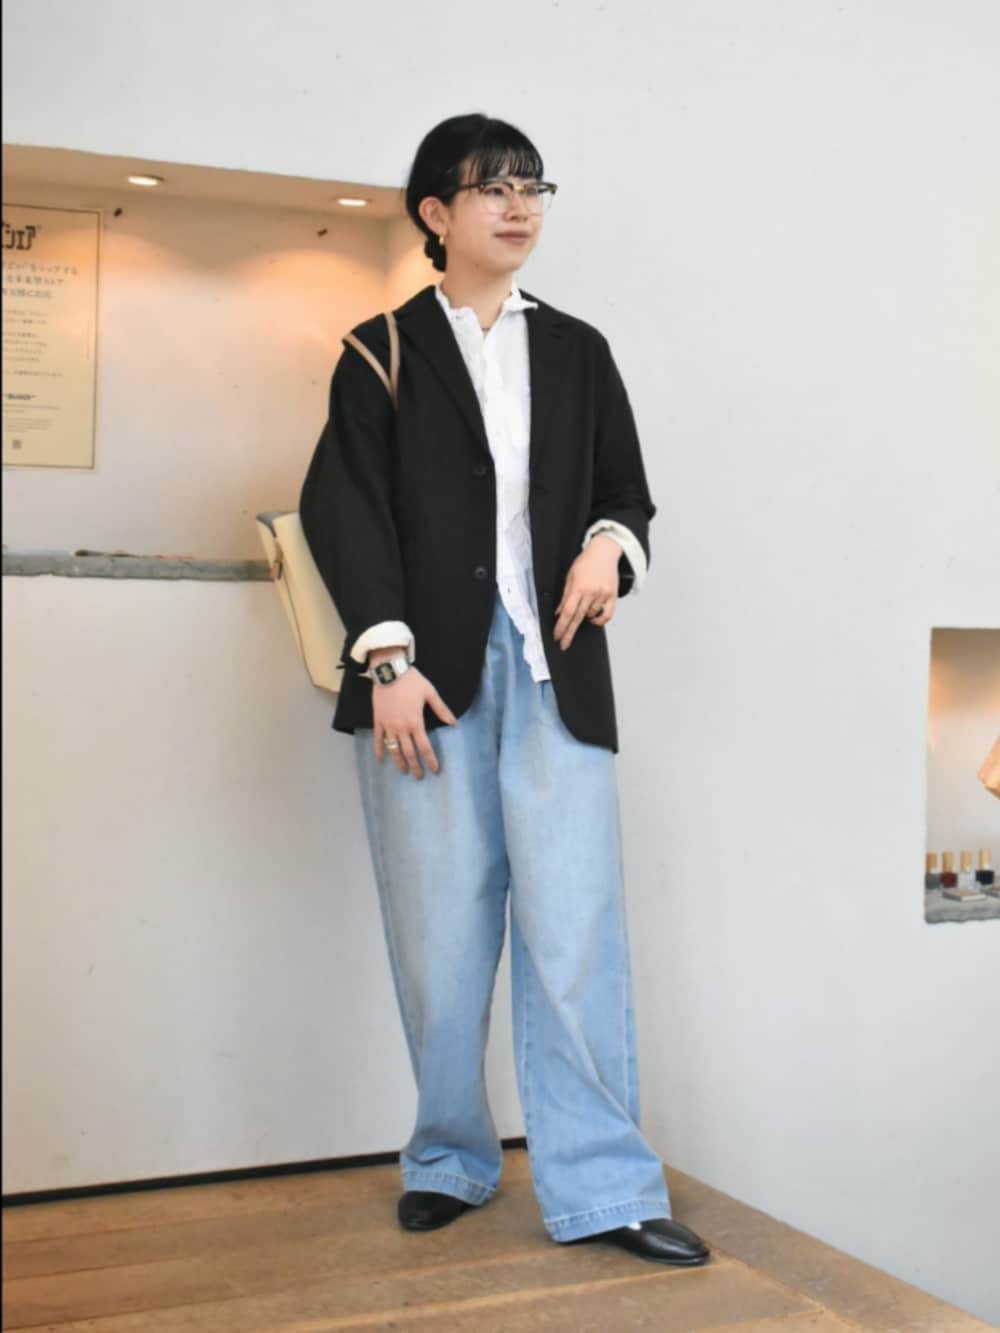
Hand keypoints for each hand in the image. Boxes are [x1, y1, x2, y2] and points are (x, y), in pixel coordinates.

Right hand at [370, 660, 456, 777]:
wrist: (390, 671)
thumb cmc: (412, 681)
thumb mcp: (430, 693)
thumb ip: (441, 710)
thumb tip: (454, 723)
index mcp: (416, 722)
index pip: (425, 747)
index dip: (430, 760)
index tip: (434, 770)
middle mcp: (401, 728)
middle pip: (409, 753)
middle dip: (415, 766)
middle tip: (419, 777)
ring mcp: (388, 725)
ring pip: (394, 749)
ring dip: (399, 762)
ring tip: (404, 771)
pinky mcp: (378, 721)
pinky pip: (378, 739)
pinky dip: (379, 750)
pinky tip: (380, 760)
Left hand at [553, 534, 620, 650]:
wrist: (604, 552)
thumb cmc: (585, 562)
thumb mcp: (570, 576)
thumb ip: (565, 596)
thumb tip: (559, 613)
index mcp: (578, 587)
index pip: (568, 612)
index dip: (562, 626)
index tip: (557, 636)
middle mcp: (591, 592)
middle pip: (578, 618)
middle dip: (569, 632)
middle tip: (564, 644)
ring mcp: (603, 595)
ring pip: (591, 616)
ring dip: (584, 618)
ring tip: (582, 608)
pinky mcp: (613, 596)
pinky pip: (607, 615)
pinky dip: (599, 620)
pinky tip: (593, 619)